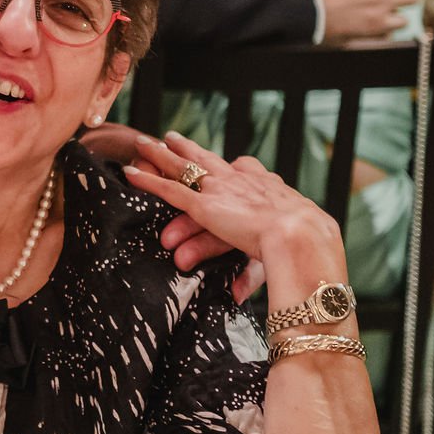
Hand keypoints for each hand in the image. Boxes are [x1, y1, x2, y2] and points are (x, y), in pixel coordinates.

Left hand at [125, 133, 339, 293]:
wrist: (301, 235)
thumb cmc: (303, 247)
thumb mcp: (281, 251)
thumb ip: (251, 272)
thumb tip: (236, 295)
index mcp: (267, 187)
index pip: (245, 170)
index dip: (232, 166)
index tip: (227, 162)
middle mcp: (241, 181)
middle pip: (209, 161)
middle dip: (190, 150)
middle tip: (171, 138)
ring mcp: (220, 190)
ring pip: (183, 167)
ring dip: (161, 156)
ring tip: (143, 145)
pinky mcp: (203, 204)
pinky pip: (169, 189)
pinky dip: (148, 181)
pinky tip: (131, 173)